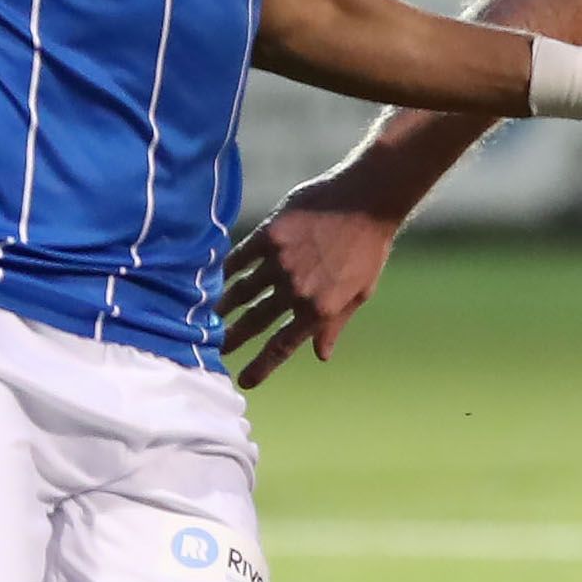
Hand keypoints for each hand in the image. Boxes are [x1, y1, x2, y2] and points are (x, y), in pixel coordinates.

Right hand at [220, 172, 403, 388]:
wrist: (367, 201)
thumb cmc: (368, 249)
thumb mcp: (359, 293)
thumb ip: (335, 324)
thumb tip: (322, 355)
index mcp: (320, 308)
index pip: (283, 345)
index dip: (262, 365)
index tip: (244, 380)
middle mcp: (297, 290)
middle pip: (255, 321)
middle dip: (233, 338)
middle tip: (217, 348)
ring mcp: (282, 262)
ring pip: (243, 290)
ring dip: (225, 305)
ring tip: (213, 313)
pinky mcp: (271, 234)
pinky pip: (241, 257)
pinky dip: (228, 268)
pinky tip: (218, 275)